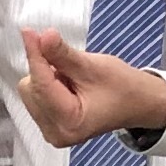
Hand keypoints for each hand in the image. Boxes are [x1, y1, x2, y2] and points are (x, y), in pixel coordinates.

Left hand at [16, 28, 165, 148]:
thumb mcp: (93, 66)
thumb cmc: (122, 88)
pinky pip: (35, 97)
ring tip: (74, 81)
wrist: (137, 103)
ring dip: (48, 77)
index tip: (28, 32)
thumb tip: (42, 37)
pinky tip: (68, 87)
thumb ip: (63, 54)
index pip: (41, 84)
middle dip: (47, 71)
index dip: (35, 54)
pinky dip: (48, 85)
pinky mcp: (49, 126)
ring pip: (30, 91)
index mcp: (69, 122)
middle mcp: (56, 133)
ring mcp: (51, 132)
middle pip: (31, 88)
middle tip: (74, 70)